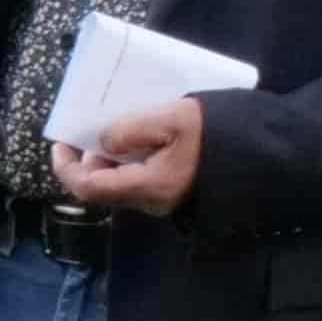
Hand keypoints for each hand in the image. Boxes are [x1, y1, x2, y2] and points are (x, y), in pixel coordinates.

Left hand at [49, 100, 204, 215]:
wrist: (262, 151)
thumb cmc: (219, 133)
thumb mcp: (172, 119)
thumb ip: (131, 129)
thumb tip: (104, 141)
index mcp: (148, 186)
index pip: (89, 188)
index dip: (66, 167)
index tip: (59, 144)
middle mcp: (152, 201)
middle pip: (102, 188)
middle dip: (88, 161)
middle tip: (90, 131)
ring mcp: (163, 200)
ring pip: (120, 184)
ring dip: (109, 160)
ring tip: (115, 131)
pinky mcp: (174, 193)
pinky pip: (138, 180)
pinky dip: (127, 162)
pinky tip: (138, 139)